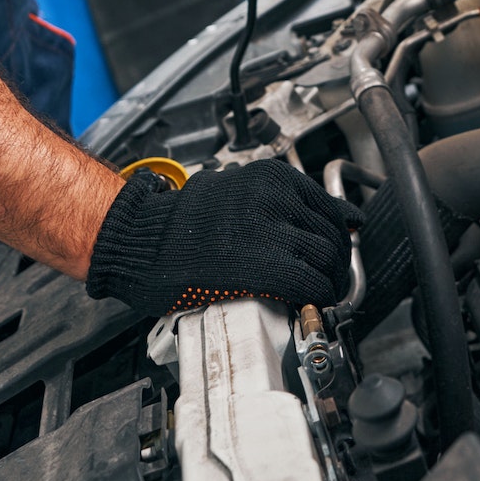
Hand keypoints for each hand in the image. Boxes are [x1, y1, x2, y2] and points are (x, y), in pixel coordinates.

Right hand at [85, 161, 362, 313]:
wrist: (141, 239)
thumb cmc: (180, 222)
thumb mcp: (238, 191)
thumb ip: (284, 201)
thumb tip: (338, 218)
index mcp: (273, 177)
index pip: (331, 207)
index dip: (338, 236)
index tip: (337, 251)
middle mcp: (277, 198)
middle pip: (334, 235)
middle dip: (337, 262)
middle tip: (329, 280)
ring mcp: (272, 230)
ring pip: (329, 259)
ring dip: (331, 282)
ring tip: (320, 294)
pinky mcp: (265, 266)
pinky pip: (312, 284)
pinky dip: (318, 297)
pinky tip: (309, 303)